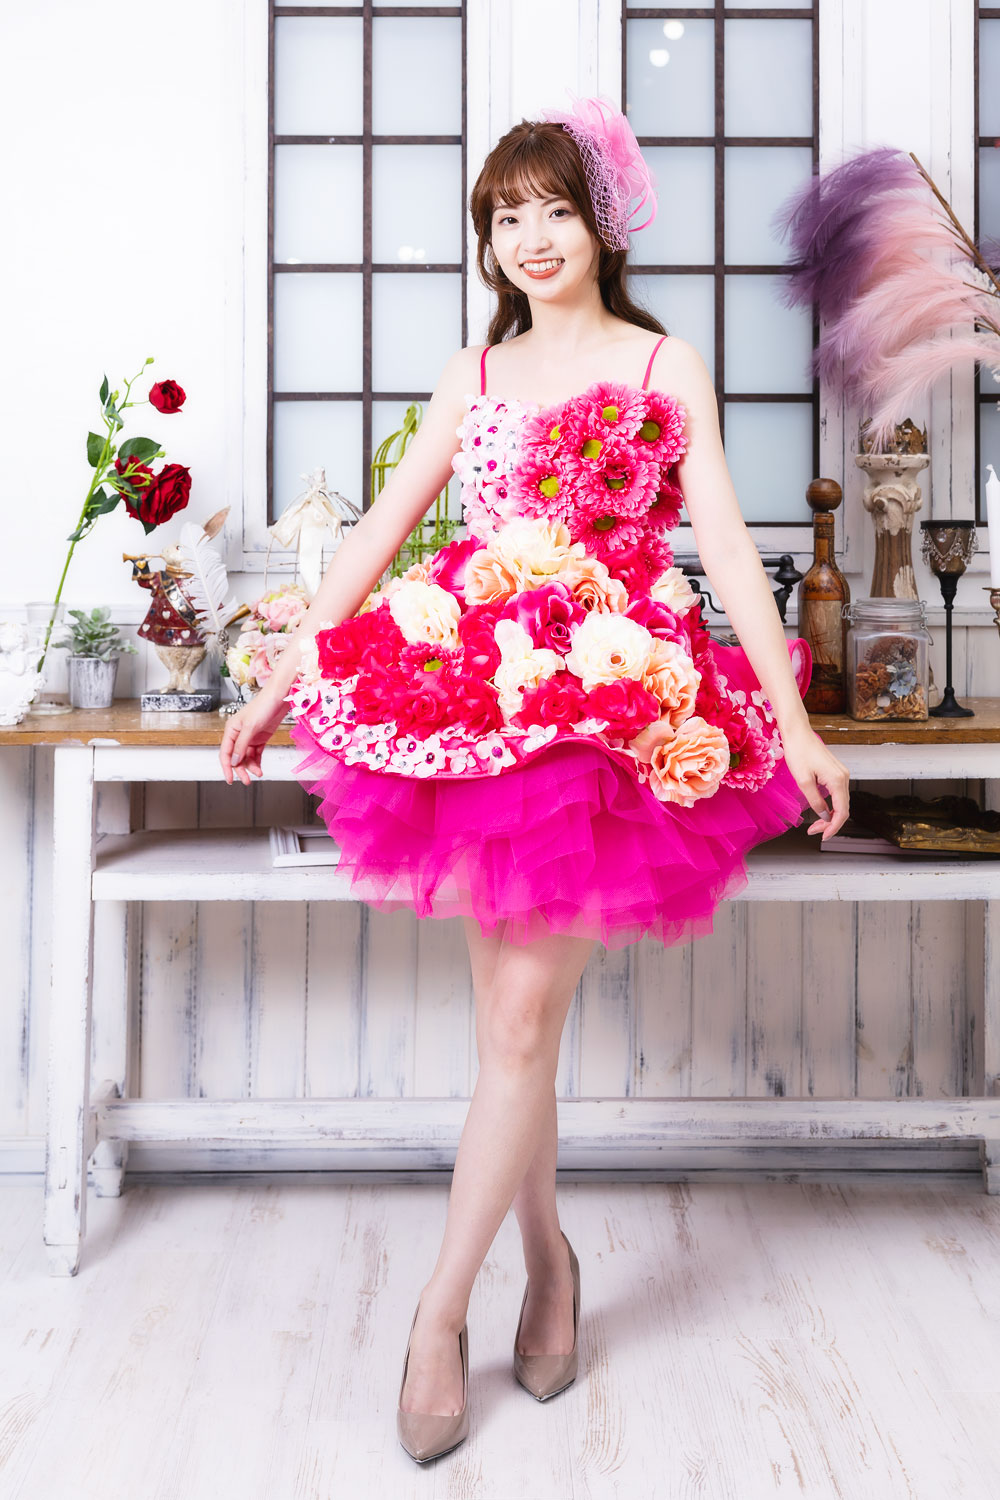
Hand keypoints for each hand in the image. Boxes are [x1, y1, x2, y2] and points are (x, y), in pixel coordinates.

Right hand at [219, 688, 289, 785]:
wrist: (279, 698)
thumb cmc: (263, 706)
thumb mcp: (250, 727)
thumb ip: (241, 745)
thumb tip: (235, 761)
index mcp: (231, 730)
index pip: (226, 753)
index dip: (227, 767)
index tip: (230, 779)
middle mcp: (238, 734)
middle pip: (236, 757)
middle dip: (241, 770)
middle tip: (246, 781)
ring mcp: (249, 737)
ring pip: (246, 757)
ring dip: (251, 767)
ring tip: (258, 773)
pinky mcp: (260, 738)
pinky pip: (256, 754)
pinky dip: (257, 762)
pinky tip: (260, 769)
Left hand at [780, 724, 849, 841]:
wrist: (798, 732)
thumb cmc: (798, 753)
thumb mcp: (803, 781)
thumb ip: (816, 801)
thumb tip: (825, 817)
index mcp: (838, 780)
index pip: (842, 812)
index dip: (833, 828)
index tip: (822, 837)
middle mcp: (844, 777)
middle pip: (843, 808)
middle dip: (830, 824)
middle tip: (813, 832)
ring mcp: (841, 774)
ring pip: (841, 802)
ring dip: (830, 815)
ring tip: (815, 825)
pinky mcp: (836, 772)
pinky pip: (837, 794)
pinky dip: (830, 805)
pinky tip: (821, 811)